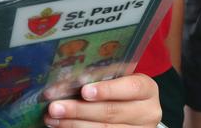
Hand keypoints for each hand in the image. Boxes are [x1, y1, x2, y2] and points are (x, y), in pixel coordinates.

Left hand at [44, 74, 161, 126]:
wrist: (135, 110)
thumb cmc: (121, 89)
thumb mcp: (119, 79)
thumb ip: (103, 77)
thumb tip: (70, 76)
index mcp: (147, 90)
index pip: (131, 88)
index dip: (107, 90)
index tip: (84, 91)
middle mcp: (148, 113)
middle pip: (112, 112)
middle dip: (80, 109)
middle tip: (55, 107)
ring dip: (74, 125)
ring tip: (52, 118)